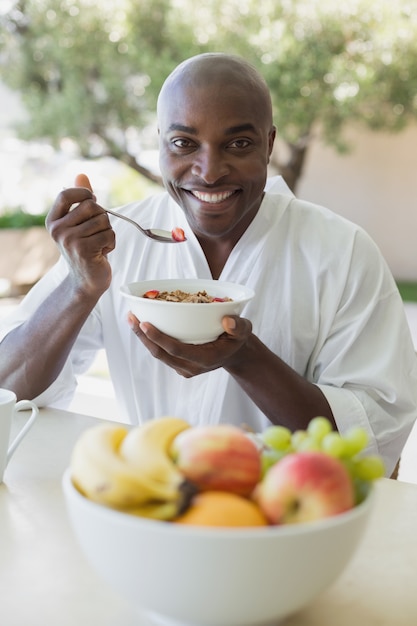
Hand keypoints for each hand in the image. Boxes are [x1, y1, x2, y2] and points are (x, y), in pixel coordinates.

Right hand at [46, 176, 114, 297]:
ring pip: (103, 220)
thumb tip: (81, 175)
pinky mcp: (84, 250)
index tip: (93, 202)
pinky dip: (111, 242)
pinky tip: (103, 252)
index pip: (66, 194)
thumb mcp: (81, 223)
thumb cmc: (86, 249)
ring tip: (99, 244)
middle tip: (98, 232)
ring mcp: (69, 240)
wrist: (87, 281)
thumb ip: (81, 200)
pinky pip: (109, 234)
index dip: (84, 193)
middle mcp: (58, 230)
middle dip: (102, 217)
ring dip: (108, 232)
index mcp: (53, 220)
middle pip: (91, 206)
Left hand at [127, 314, 252, 376]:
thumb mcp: (244, 330)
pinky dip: (150, 339)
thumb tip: (227, 321)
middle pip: (161, 353)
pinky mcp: (179, 364)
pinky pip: (161, 353)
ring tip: (131, 318)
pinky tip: (141, 324)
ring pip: (158, 354)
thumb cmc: (238, 338)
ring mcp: (183, 368)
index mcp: (205, 359)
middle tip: (131, 317)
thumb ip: (238, 326)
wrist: (235, 353)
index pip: (176, 350)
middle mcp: (191, 367)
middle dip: (143, 336)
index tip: (144, 323)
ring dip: (143, 338)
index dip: (158, 338)